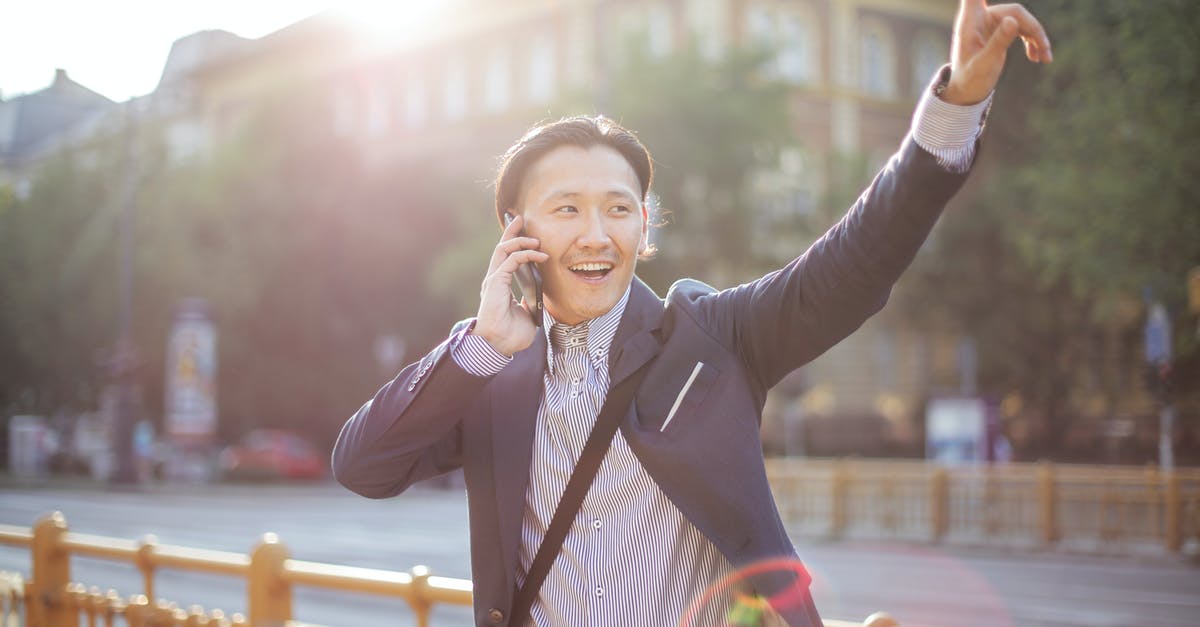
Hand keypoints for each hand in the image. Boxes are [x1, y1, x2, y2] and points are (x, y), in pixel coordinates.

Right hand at [471, 214, 548, 355]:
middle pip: (501, 248)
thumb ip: (527, 303)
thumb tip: (533, 298)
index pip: (505, 258)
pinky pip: (511, 260)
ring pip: (504, 250)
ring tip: (536, 240)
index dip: (513, 243)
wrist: (499, 345)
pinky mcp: (496, 282)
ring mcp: (494, 280)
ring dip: (520, 240)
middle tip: (520, 218)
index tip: (524, 232)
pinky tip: (539, 255)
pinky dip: (525, 254)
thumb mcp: (525, 314)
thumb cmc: (510, 335)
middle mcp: (495, 280)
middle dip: (511, 231)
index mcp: (500, 286)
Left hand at [942, 0, 1051, 105]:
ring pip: (1022, 20)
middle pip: (1015, 11)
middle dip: (1033, 29)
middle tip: (1044, 52)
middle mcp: (981, 17)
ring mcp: (992, 22)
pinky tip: (1040, 57)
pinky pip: (1022, 29)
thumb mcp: (984, 64)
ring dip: (1036, 37)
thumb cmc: (970, 77)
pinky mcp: (1000, 30)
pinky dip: (1032, 41)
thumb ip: (997, 43)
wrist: (968, 90)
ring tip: (1045, 57)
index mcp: (970, 21)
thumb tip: (1013, 21)